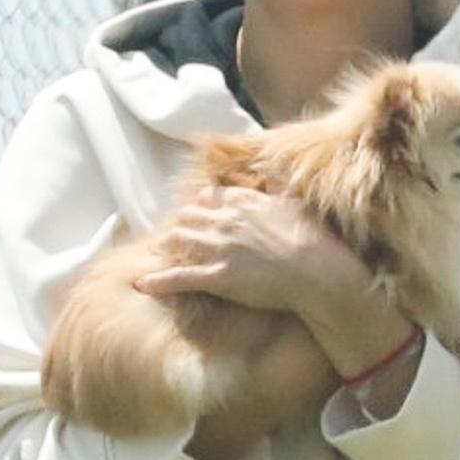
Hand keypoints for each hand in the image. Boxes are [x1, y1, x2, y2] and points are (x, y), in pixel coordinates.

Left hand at [135, 183, 376, 323]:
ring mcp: (216, 248)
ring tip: (161, 253)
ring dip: (169, 247)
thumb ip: (281, 189)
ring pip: (177, 240)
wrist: (318, 273)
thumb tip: (280, 175)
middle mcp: (224, 219)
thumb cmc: (316, 241)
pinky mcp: (215, 277)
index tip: (204, 212)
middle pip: (188, 216)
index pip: (211, 196)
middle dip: (184, 225)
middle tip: (181, 236)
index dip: (205, 205)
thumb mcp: (297, 203)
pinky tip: (142, 284)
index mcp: (242, 199)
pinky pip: (177, 278)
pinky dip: (157, 282)